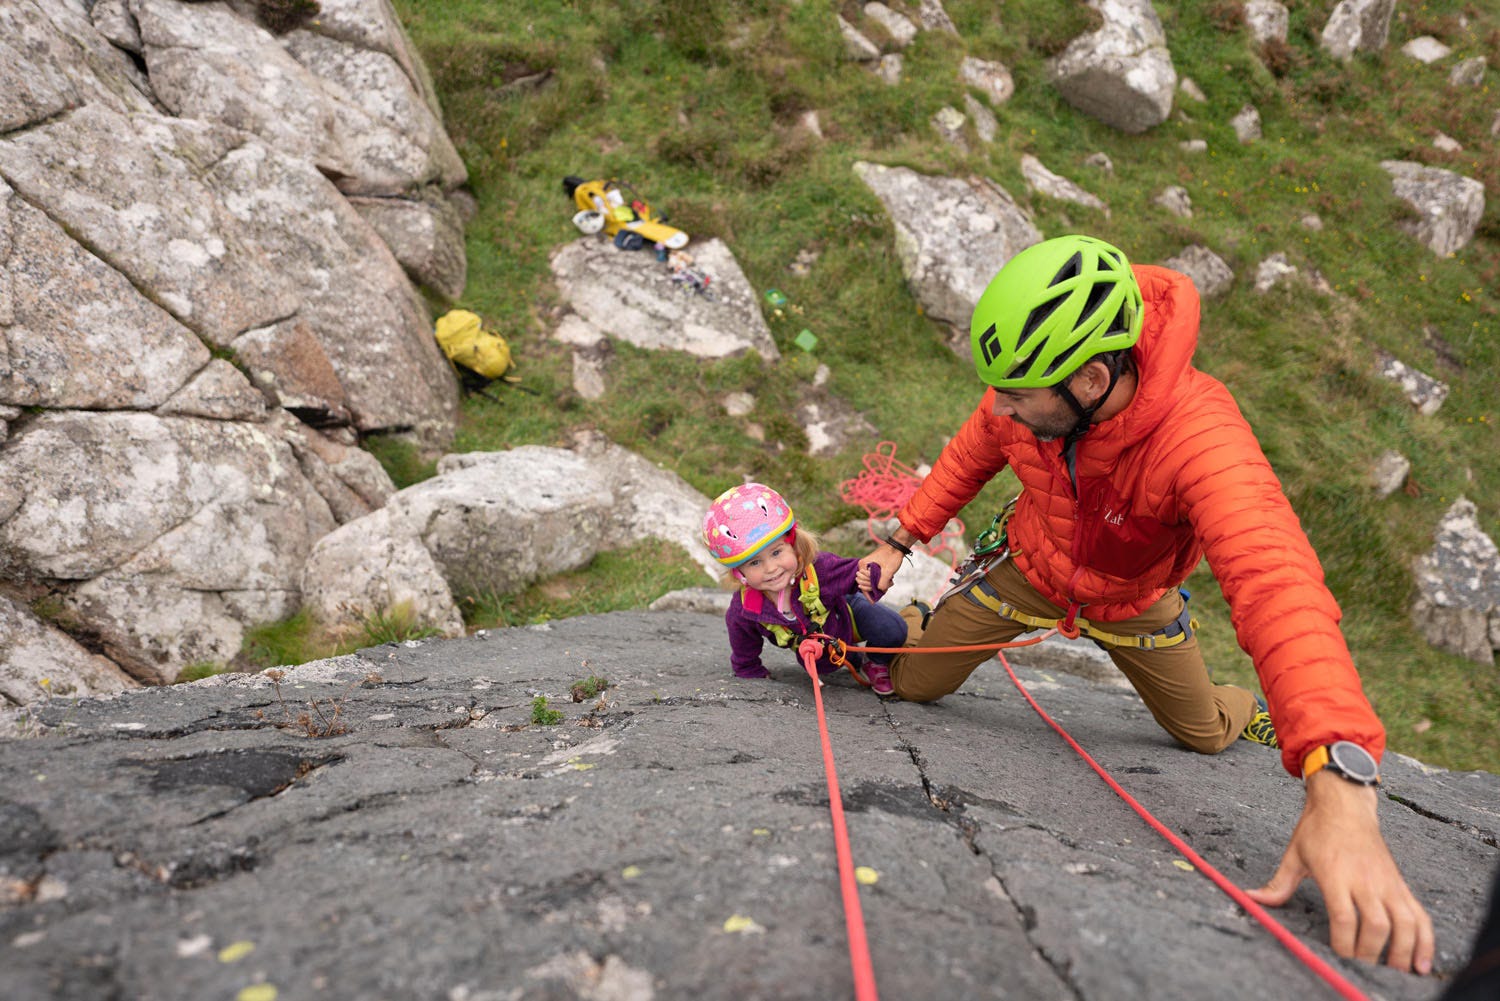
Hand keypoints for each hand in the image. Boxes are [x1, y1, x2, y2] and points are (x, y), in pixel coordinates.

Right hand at [859, 546, 903, 599]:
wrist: (897, 546)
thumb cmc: (892, 555)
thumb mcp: (888, 570)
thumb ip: (883, 582)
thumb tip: (879, 590)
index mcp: (863, 565)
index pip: (863, 583)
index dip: (872, 589)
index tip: (882, 592)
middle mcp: (862, 566)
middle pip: (865, 583)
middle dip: (876, 587)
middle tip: (889, 585)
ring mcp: (867, 567)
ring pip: (870, 582)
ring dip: (879, 584)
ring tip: (890, 582)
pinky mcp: (872, 568)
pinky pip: (873, 579)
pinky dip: (880, 581)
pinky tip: (889, 581)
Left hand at [1244, 771, 1433, 972]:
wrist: (1346, 804)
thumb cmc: (1317, 829)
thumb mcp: (1293, 854)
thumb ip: (1277, 884)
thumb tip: (1251, 899)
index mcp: (1335, 874)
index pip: (1344, 917)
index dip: (1344, 942)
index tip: (1338, 956)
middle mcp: (1365, 880)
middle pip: (1376, 925)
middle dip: (1370, 953)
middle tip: (1360, 969)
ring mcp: (1387, 883)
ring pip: (1405, 923)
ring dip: (1402, 952)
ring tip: (1394, 973)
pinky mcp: (1400, 885)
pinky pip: (1420, 916)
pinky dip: (1425, 941)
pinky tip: (1421, 963)